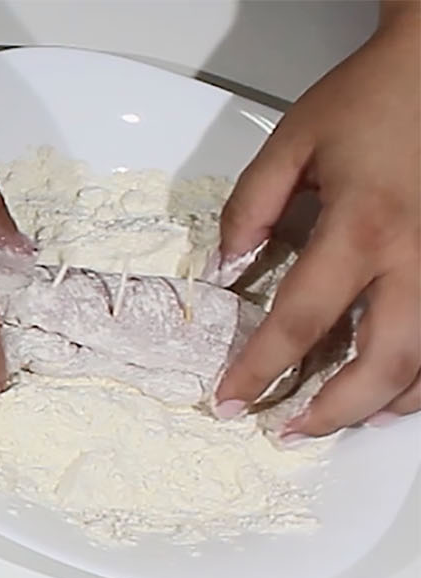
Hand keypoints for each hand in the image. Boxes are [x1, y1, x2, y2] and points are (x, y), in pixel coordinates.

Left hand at [213, 6, 420, 437]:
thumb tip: (225, 267)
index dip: (259, 370)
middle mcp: (416, 256)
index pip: (299, 321)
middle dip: (332, 411)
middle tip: (288, 431)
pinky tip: (397, 391)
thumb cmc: (371, 98)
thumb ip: (250, 208)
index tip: (229, 401)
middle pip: (381, 362)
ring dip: (384, 404)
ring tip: (338, 420)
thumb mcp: (291, 143)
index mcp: (361, 228)